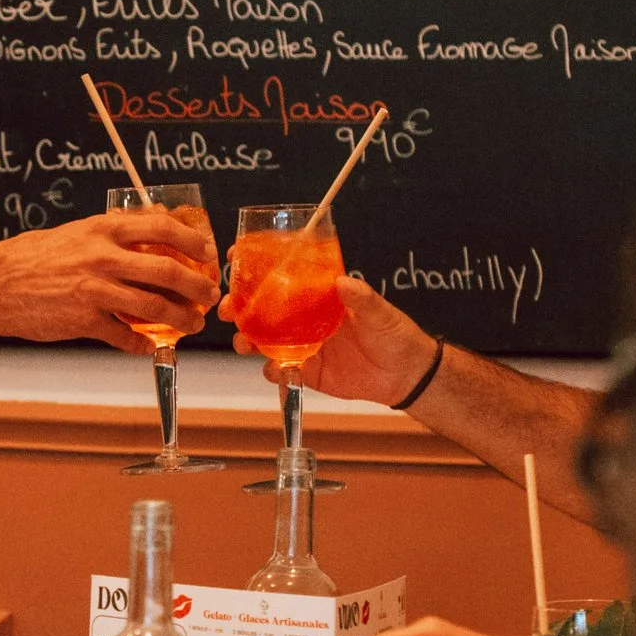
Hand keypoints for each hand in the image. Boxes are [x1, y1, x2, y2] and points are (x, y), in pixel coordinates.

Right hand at [0, 206, 219, 351]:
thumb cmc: (28, 257)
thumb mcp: (74, 233)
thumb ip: (108, 236)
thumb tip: (145, 236)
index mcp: (102, 230)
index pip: (162, 227)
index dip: (192, 240)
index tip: (206, 252)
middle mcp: (103, 258)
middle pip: (168, 271)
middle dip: (197, 286)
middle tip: (208, 295)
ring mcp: (94, 291)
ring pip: (154, 307)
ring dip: (180, 319)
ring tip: (191, 324)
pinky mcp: (83, 321)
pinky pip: (124, 336)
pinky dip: (141, 344)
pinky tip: (148, 346)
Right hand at [225, 273, 436, 404]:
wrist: (406, 376)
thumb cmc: (396, 335)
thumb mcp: (380, 312)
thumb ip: (361, 298)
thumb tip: (343, 282)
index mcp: (319, 298)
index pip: (283, 278)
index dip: (257, 269)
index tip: (236, 258)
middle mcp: (306, 320)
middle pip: (264, 311)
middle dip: (240, 309)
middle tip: (228, 308)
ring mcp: (305, 346)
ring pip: (265, 341)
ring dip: (248, 339)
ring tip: (243, 341)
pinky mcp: (309, 372)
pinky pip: (282, 371)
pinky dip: (273, 370)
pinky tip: (273, 368)